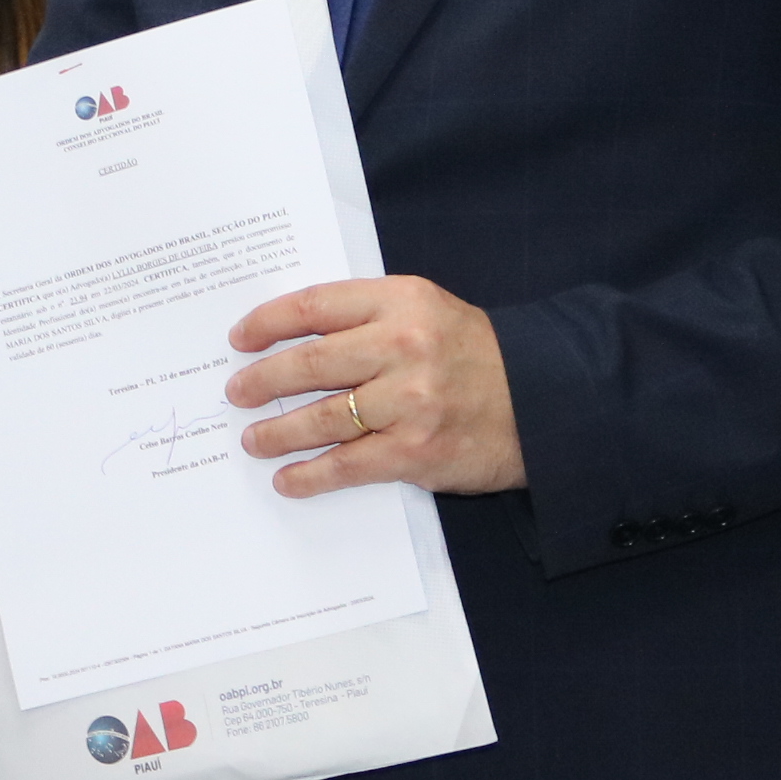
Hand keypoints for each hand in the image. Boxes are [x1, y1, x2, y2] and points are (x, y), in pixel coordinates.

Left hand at [224, 276, 525, 496]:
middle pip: (310, 362)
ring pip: (321, 417)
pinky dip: (310, 474)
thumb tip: (291, 338)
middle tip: (236, 393)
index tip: (239, 338)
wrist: (544, 402)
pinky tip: (288, 478)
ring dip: (277, 431)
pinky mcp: (416, 450)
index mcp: (400, 301)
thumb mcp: (426, 312)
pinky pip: (347, 465)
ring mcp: (409, 401)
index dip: (268, 323)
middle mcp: (403, 346)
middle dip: (263, 380)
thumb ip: (368, 316)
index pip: (315, 306)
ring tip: (253, 439)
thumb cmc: (473, 355)